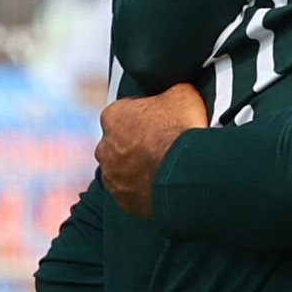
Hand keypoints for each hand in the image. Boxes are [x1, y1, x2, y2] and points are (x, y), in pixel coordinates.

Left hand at [98, 83, 209, 216]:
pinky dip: (143, 191)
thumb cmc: (181, 130)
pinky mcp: (123, 200)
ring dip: (139, 170)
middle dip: (137, 146)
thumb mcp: (182, 94)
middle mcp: (104, 146)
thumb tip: (176, 91)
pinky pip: (132, 194)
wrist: (186, 171)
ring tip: (165, 170)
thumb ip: (171, 91)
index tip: (161, 124)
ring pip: (124, 171)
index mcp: (113, 116)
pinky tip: (163, 186)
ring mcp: (112, 176)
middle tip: (163, 148)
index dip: (145, 118)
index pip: (125, 114)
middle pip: (120, 144)